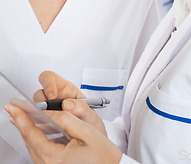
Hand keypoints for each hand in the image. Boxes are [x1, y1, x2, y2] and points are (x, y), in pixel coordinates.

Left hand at [5, 104, 121, 163]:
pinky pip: (39, 151)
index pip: (31, 133)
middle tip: (15, 108)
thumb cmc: (103, 155)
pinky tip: (36, 130)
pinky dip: (35, 138)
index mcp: (54, 157)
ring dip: (28, 129)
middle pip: (29, 140)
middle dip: (22, 122)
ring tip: (23, 116)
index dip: (21, 117)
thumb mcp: (87, 131)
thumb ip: (67, 119)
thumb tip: (50, 111)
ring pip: (33, 146)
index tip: (13, 107)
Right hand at [34, 71, 105, 134]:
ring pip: (35, 108)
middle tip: (47, 111)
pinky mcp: (43, 123)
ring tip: (48, 123)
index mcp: (66, 90)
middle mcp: (54, 99)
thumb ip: (82, 107)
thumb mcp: (90, 114)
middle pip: (38, 92)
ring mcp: (47, 111)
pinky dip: (37, 124)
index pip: (50, 78)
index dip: (48, 84)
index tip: (52, 96)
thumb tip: (67, 104)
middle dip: (41, 101)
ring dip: (39, 114)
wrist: (89, 141)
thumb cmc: (89, 123)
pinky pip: (35, 121)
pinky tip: (44, 131)